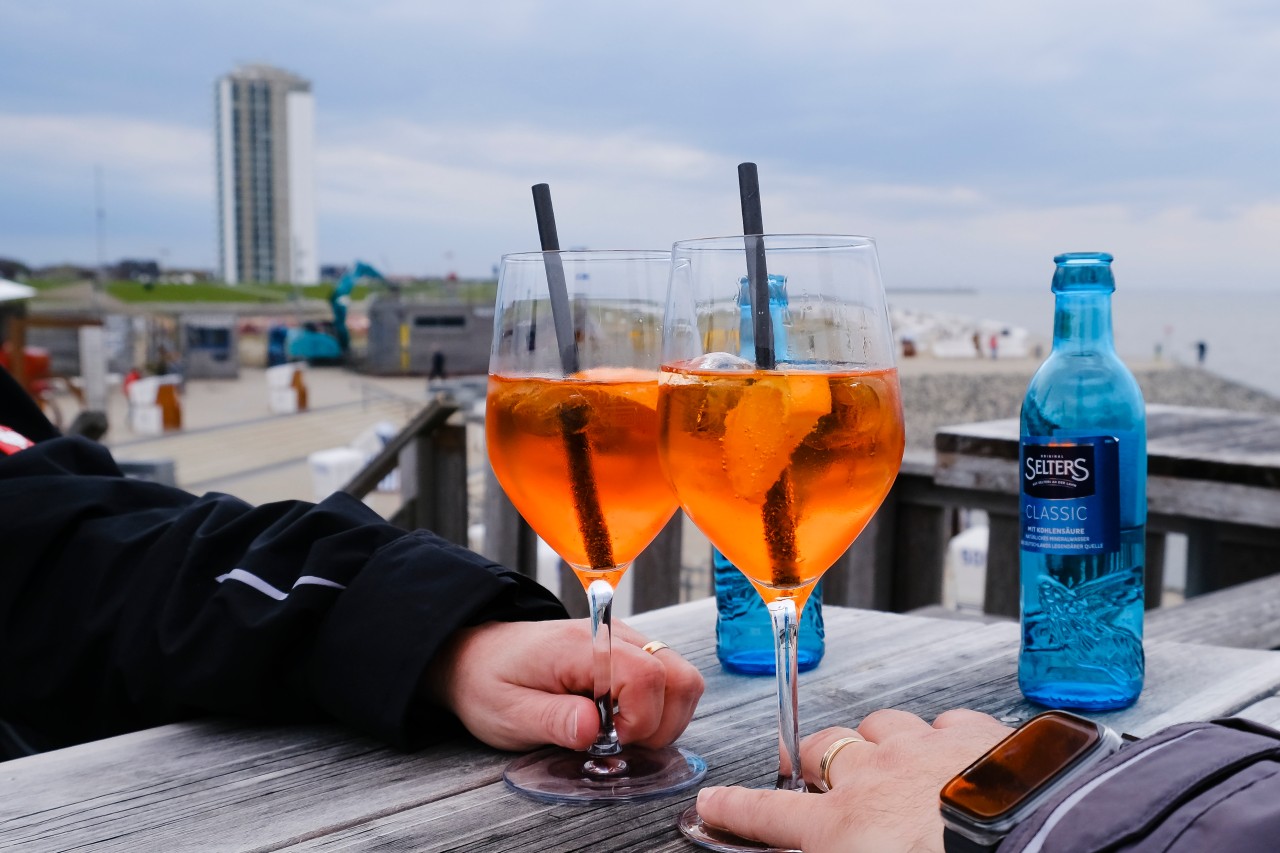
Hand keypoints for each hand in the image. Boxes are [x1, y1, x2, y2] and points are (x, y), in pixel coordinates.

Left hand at [425, 618, 703, 750]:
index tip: (608, 739)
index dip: (639, 720)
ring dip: (664, 719)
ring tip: (620, 733)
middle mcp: (615, 636)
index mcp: (583, 646)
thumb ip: (554, 721)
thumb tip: (595, 730)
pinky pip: (671, 682)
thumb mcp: (508, 712)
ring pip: (684, 681)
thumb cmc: (490, 682)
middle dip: (662, 724)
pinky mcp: (632, 655)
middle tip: (619, 741)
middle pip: (681, 677)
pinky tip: (623, 722)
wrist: (479, 655)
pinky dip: (659, 711)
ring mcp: (628, 643)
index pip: (647, 676)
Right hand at [696, 709, 1010, 852]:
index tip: (713, 803)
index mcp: (843, 828)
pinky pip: (947, 723)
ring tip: (894, 767)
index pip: (768, 814)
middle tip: (824, 781)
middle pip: (821, 749)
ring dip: (879, 743)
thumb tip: (832, 847)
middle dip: (816, 761)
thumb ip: (841, 852)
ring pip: (880, 725)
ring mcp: (923, 748)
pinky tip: (959, 759)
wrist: (1039, 847)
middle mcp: (874, 777)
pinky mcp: (975, 734)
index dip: (735, 808)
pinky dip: (946, 739)